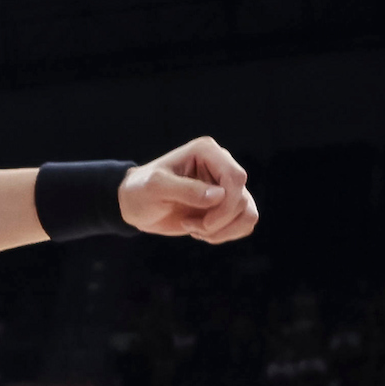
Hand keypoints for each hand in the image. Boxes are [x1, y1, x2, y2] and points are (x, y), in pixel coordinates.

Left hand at [121, 137, 256, 243]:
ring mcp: (227, 186)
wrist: (136, 207)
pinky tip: (201, 232)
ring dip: (223, 230)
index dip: (226, 205)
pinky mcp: (228, 204)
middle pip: (242, 199)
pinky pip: (245, 223)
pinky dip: (225, 234)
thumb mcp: (155, 188)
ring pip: (248, 214)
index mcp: (206, 151)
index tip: (202, 223)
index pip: (236, 178)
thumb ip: (185, 189)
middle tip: (189, 226)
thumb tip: (219, 195)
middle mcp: (221, 165)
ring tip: (195, 230)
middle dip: (217, 221)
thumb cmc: (140, 191)